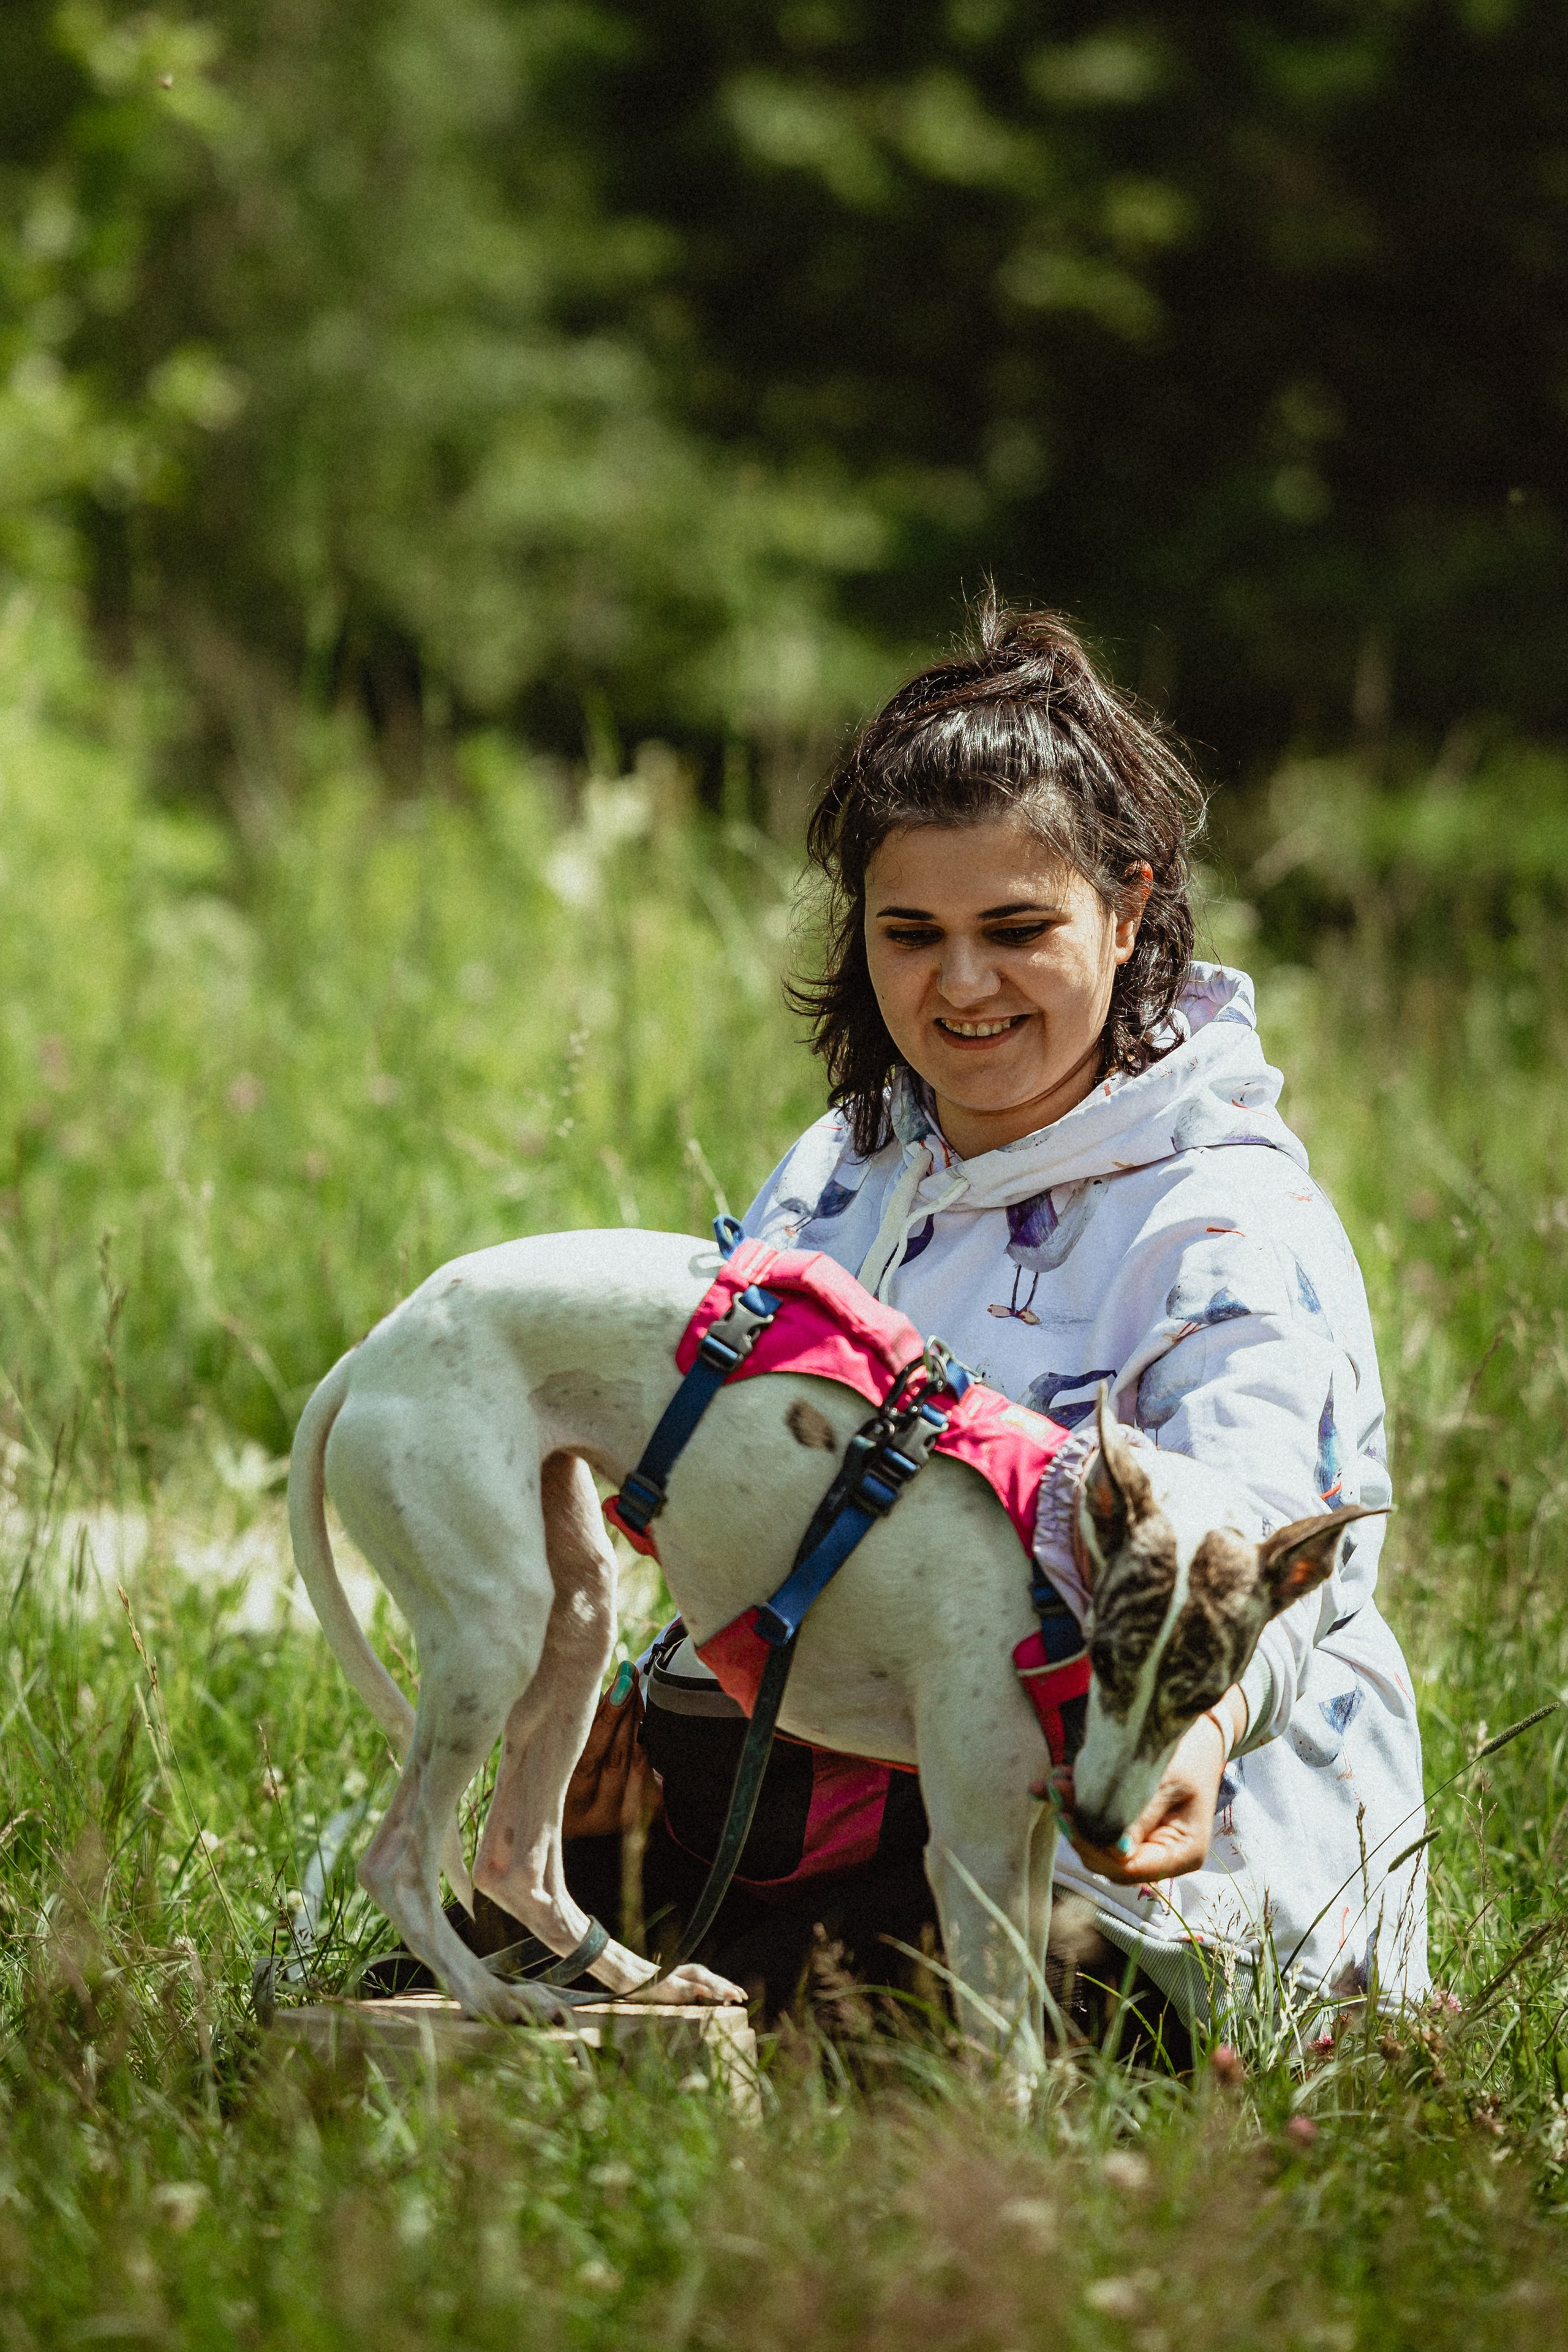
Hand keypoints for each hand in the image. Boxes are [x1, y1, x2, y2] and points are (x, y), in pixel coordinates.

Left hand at [1043, 1703, 1235, 1885]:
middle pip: (1107, 1860)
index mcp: (1181, 1852)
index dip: (1094, 1847)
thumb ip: (1140, 1814)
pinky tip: (1046, 1787)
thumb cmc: (1189, 1752)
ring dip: (1072, 1814)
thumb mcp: (1168, 1779)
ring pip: (1096, 1844)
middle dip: (1077, 1828)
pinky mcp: (1125, 1828)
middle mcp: (1161, 1856)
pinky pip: (1094, 1825)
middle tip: (1056, 1789)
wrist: (1196, 1732)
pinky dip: (1073, 1806)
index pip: (1129, 1867)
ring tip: (1054, 1781)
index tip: (1067, 1816)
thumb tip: (1115, 1849)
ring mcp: (1142, 1844)